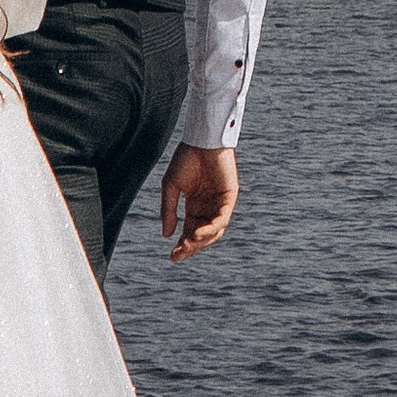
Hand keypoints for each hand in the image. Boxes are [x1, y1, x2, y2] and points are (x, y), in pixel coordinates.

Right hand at [160, 146, 238, 263]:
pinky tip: (198, 232)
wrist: (201, 139)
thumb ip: (168, 210)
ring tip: (188, 243)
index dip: (182, 245)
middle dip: (191, 247)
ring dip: (201, 240)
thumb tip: (167, 235)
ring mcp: (220, 203)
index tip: (172, 256)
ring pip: (214, 231)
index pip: (189, 231)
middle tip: (179, 254)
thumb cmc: (186, 158)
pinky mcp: (229, 197)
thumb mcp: (171, 186)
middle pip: (202, 236)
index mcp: (194, 205)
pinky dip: (211, 228)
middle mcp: (208, 207)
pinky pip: (222, 218)